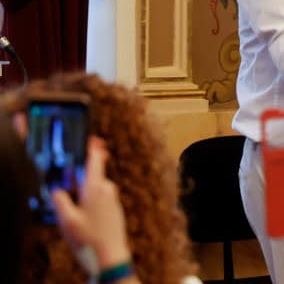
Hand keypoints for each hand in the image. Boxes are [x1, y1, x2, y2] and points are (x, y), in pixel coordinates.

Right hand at [51, 138, 132, 269]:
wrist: (110, 255)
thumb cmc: (88, 238)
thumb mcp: (66, 220)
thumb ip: (60, 200)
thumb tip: (57, 189)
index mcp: (95, 187)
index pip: (96, 160)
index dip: (94, 148)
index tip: (93, 139)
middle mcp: (107, 189)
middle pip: (92, 176)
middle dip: (79, 181)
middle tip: (68, 197)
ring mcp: (113, 198)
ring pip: (95, 189)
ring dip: (84, 195)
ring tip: (76, 215)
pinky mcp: (115, 208)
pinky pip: (100, 199)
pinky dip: (91, 203)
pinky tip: (85, 219)